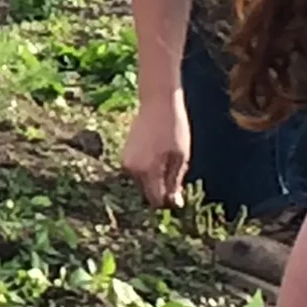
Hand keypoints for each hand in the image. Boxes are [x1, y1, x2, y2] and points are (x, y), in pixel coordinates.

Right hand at [123, 92, 190, 207]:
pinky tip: (160, 156)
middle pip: (148, 194)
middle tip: (177, 175)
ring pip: (143, 184)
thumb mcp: (181, 157)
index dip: (169, 201)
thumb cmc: (173, 127)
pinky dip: (148, 171)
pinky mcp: (125, 156)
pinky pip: (138, 173)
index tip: (180, 193)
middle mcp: (132, 170)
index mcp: (147, 171)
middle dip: (162, 191)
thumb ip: (175, 182)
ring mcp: (126, 163)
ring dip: (155, 181)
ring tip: (169, 162)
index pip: (156, 201)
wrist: (157, 102)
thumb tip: (174, 204)